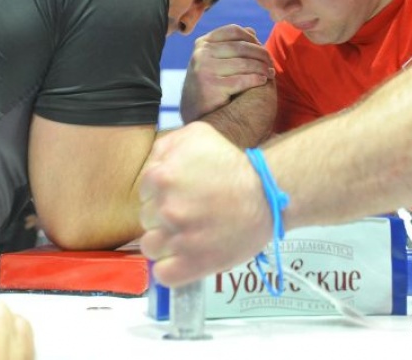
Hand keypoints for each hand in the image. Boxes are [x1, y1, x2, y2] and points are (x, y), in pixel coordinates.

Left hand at [139, 122, 271, 286]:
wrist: (267, 195)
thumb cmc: (233, 166)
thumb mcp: (197, 136)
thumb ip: (165, 146)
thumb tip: (151, 165)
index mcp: (161, 177)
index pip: (144, 192)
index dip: (161, 194)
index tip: (182, 195)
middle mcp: (165, 208)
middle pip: (147, 219)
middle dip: (164, 217)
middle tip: (191, 213)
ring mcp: (177, 239)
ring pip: (151, 247)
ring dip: (166, 243)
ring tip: (190, 235)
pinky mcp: (190, 265)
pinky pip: (163, 274)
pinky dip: (172, 269)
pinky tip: (187, 257)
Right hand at [180, 24, 274, 122]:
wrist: (197, 116)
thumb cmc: (210, 85)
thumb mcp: (215, 61)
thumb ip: (231, 45)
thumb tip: (251, 31)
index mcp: (202, 43)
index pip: (233, 31)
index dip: (252, 38)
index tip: (262, 47)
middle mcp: (201, 54)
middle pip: (241, 47)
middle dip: (261, 54)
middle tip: (271, 62)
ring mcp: (205, 69)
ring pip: (244, 63)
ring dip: (262, 68)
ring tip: (271, 73)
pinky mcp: (212, 86)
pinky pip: (243, 80)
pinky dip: (257, 79)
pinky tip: (263, 81)